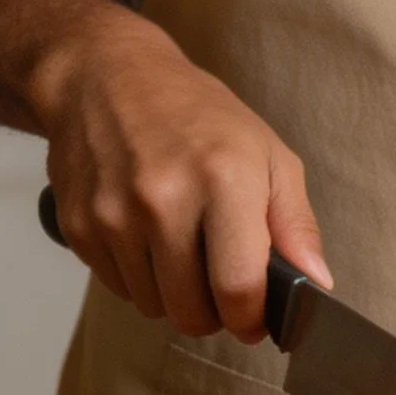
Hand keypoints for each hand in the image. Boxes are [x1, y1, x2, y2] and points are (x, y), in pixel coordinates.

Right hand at [32, 10, 331, 340]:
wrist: (107, 76)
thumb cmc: (196, 114)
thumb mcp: (266, 151)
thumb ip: (295, 222)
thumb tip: (317, 283)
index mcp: (224, 176)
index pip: (239, 288)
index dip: (252, 318)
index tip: (256, 315)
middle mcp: (164, 197)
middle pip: (192, 312)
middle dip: (213, 310)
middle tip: (218, 277)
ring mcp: (114, 214)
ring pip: (153, 307)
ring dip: (172, 293)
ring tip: (179, 243)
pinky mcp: (78, 226)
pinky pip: (118, 288)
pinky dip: (137, 276)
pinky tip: (144, 233)